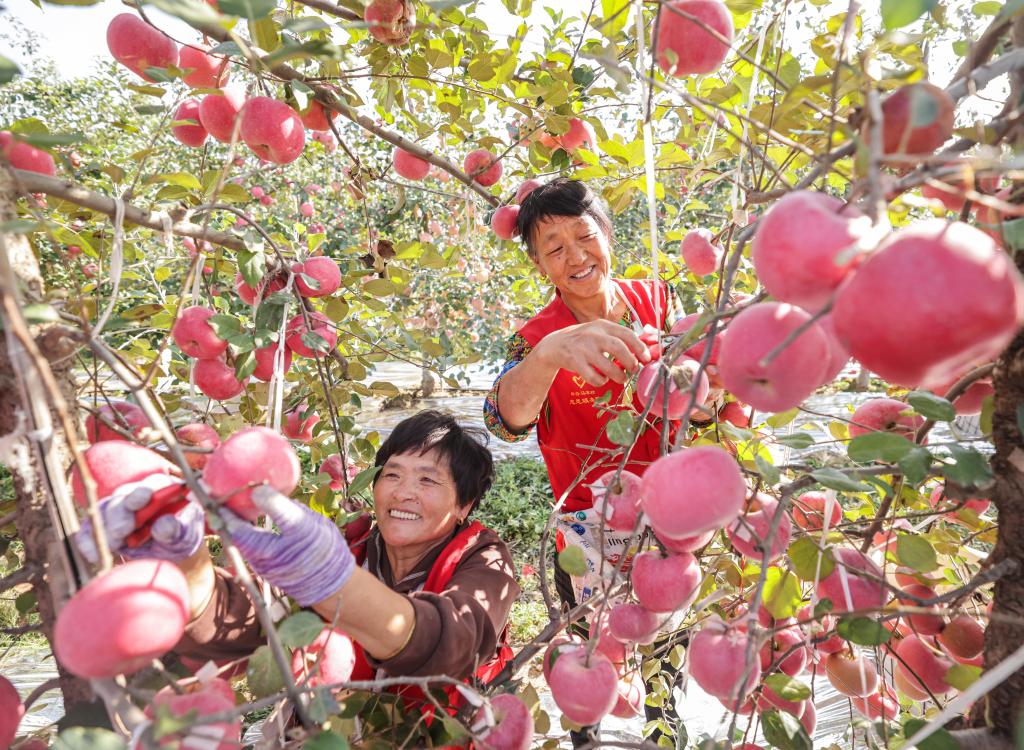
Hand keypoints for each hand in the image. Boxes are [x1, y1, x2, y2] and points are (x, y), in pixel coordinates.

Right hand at [75, 474, 205, 563]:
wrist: (166, 552)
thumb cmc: (180, 538)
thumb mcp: (185, 536)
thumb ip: (176, 530)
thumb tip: (163, 524)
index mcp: (163, 490)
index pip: (153, 484)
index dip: (145, 492)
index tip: (143, 500)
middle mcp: (136, 495)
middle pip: (123, 497)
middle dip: (120, 514)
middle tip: (121, 531)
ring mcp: (117, 508)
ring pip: (104, 511)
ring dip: (104, 529)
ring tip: (111, 546)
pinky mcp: (103, 523)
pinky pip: (90, 528)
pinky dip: (88, 541)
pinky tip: (93, 554)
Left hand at [222, 486, 354, 606]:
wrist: (334, 583)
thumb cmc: (321, 552)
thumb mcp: (302, 524)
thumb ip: (279, 507)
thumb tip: (256, 489)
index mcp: (259, 547)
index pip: (229, 523)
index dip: (218, 504)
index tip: (209, 486)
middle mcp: (255, 558)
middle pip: (232, 530)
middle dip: (225, 509)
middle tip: (219, 488)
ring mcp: (262, 563)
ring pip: (241, 537)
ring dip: (235, 519)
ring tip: (234, 499)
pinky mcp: (271, 565)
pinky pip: (253, 543)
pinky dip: (248, 528)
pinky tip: (253, 515)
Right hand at [540, 319, 651, 386]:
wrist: (555, 345)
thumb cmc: (585, 340)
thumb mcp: (600, 332)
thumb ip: (619, 337)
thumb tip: (647, 344)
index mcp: (603, 326)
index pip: (626, 334)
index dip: (640, 347)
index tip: (646, 358)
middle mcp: (593, 335)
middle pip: (619, 348)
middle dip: (631, 362)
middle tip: (634, 369)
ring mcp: (583, 349)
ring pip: (608, 366)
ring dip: (619, 376)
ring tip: (620, 378)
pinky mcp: (575, 362)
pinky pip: (594, 377)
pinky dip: (601, 381)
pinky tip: (601, 379)